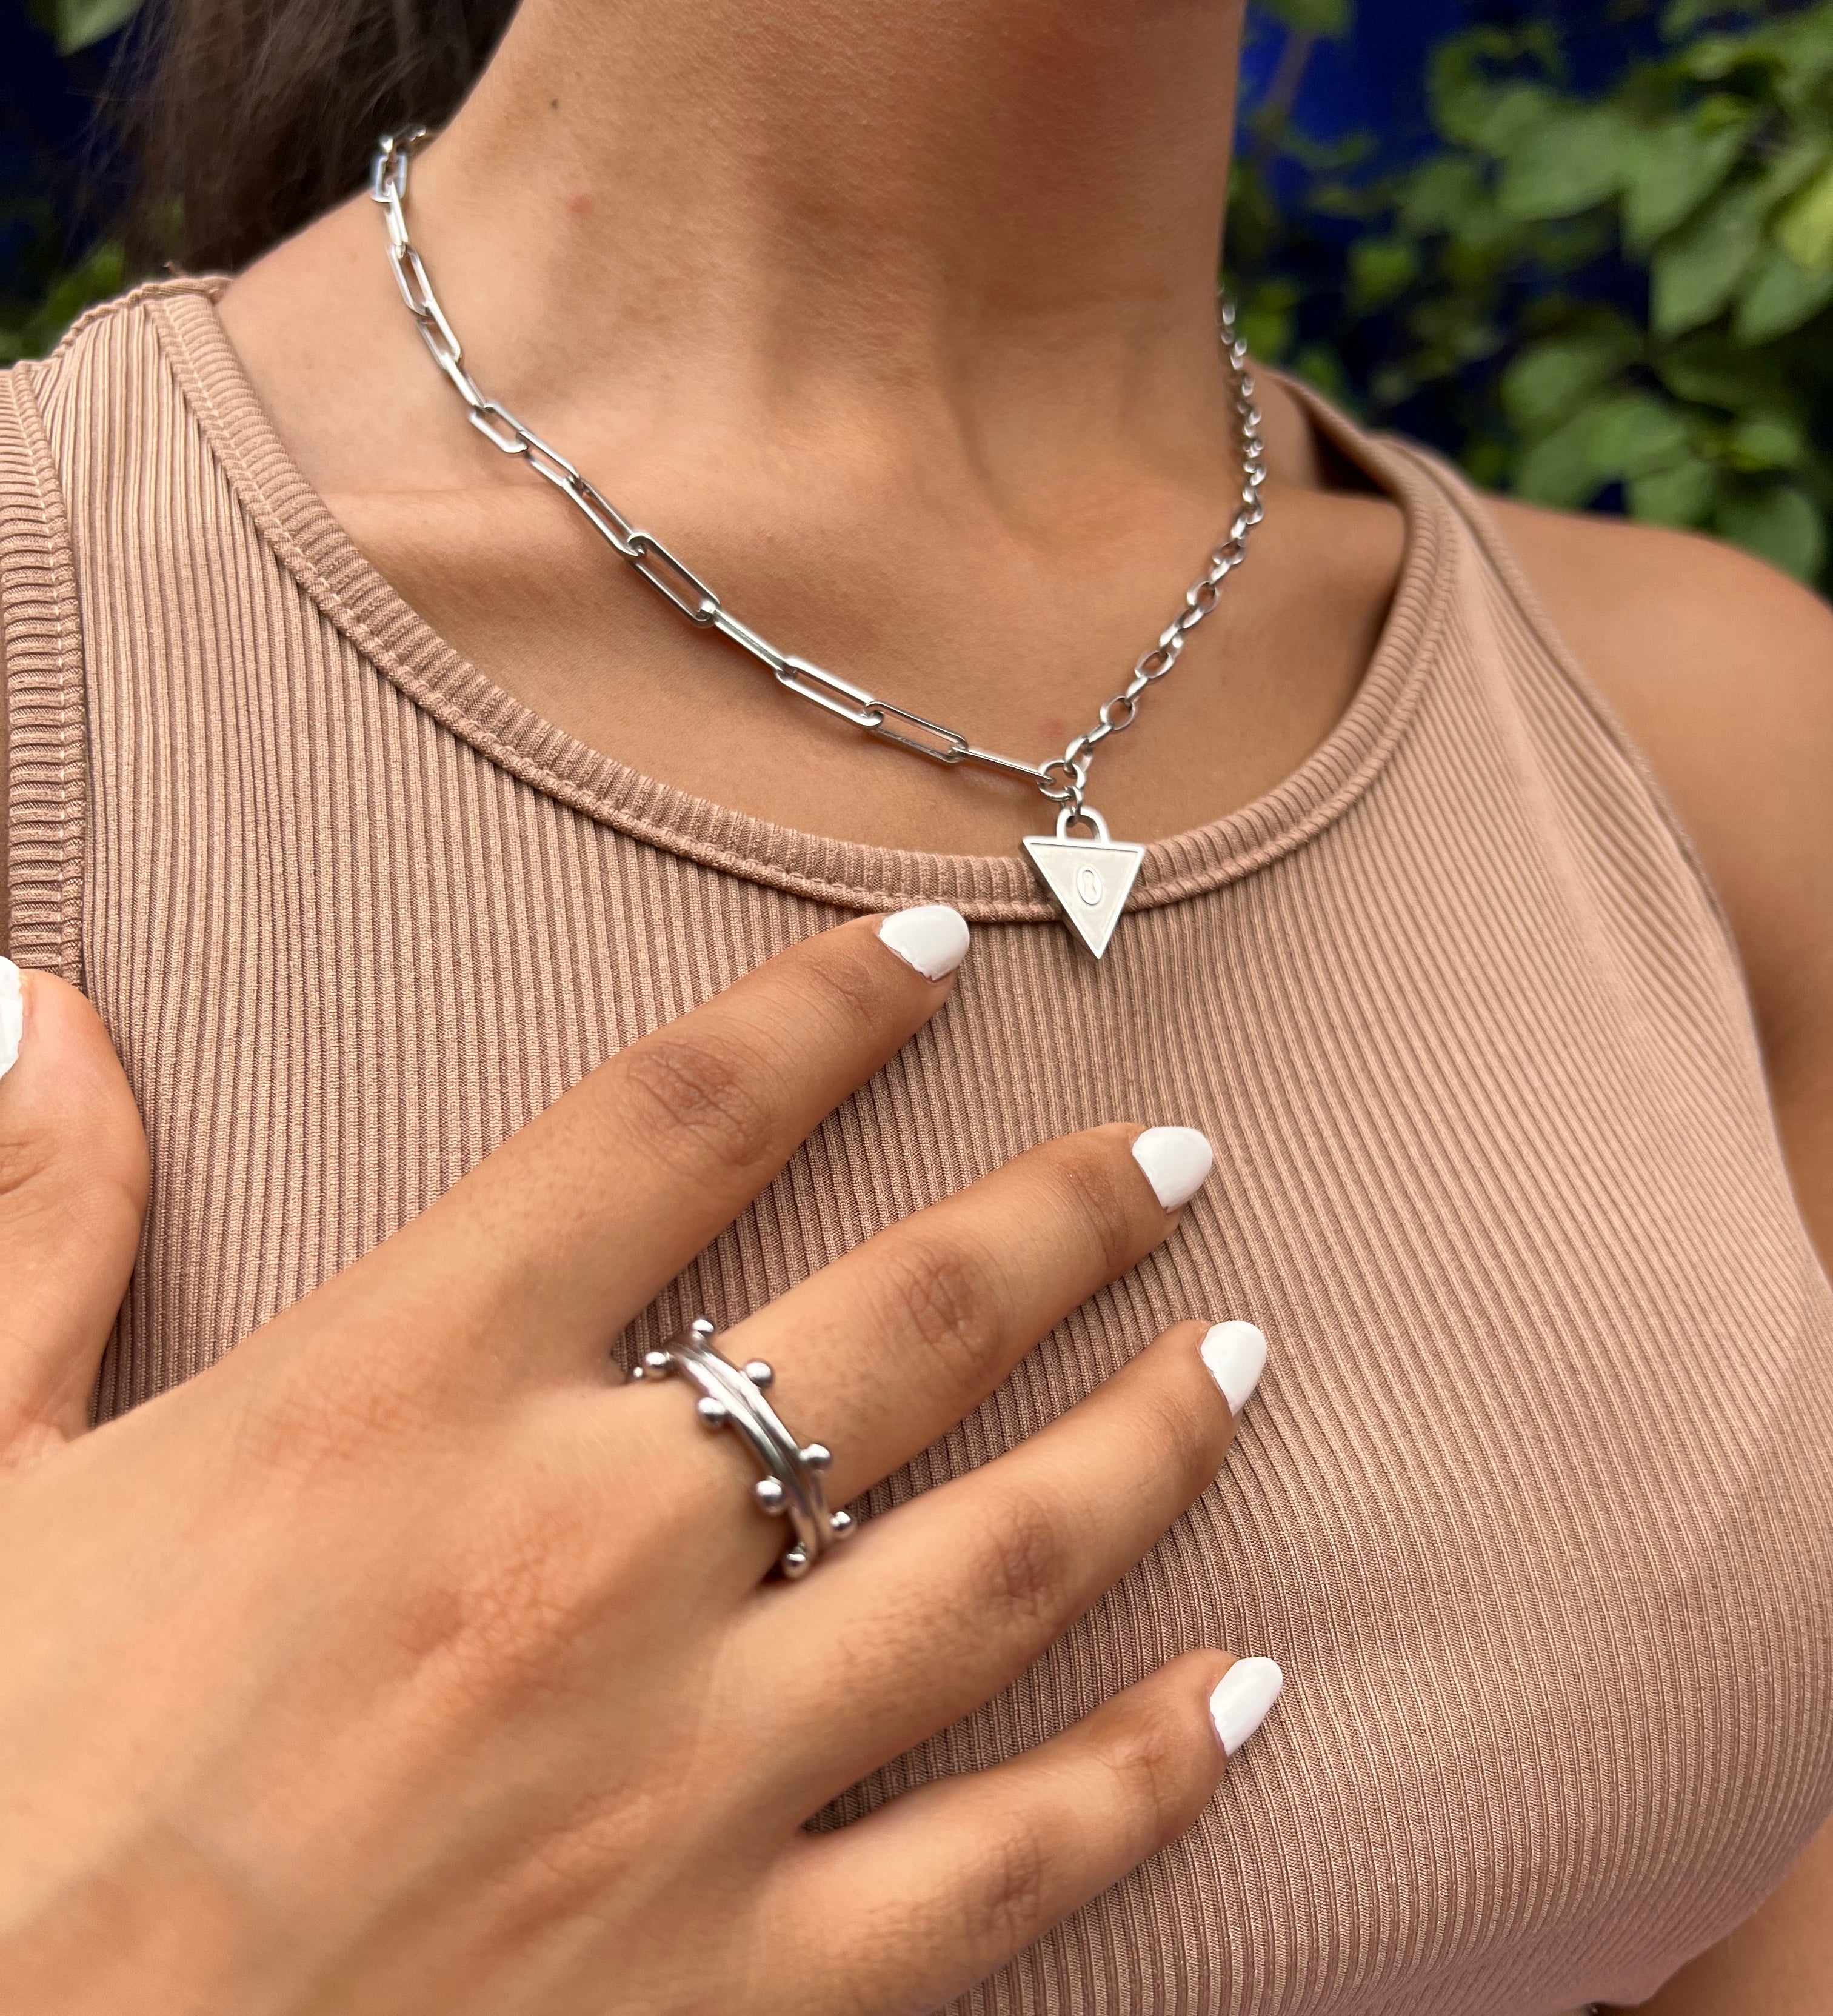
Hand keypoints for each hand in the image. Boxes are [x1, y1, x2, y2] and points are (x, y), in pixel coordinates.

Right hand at [0, 915, 1277, 2015]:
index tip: (933, 950)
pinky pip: (1012, 1862)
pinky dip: (1153, 1772)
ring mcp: (691, 1778)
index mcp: (399, 1404)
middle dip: (1063, 1219)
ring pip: (1006, 1557)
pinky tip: (1248, 1696)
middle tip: (1177, 1163)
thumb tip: (30, 1001)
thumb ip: (28, 1230)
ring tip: (1243, 1360)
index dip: (819, 1011)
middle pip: (906, 1319)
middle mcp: (588, 1557)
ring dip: (1149, 1440)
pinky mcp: (744, 1991)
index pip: (668, 1122)